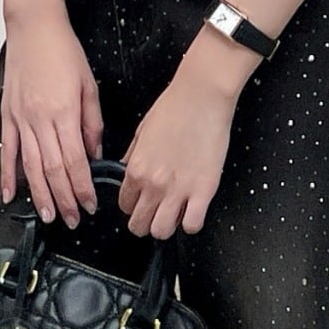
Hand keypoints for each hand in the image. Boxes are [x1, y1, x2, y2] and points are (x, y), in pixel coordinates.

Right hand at [0, 8, 103, 229]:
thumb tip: (94, 154)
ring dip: (39, 195)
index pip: (75, 162)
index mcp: (64, 113)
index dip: (82, 187)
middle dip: (64, 199)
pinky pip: (7, 151)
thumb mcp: (89, 86)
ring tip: (47, 215)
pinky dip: (7, 175)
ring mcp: (20, 119)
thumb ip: (91, 123)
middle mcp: (40, 120)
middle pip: (52, 170)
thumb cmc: (62, 51)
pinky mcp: (8, 115)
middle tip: (72, 218)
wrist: (34, 28)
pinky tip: (10, 193)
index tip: (89, 204)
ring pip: (29, 167)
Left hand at [117, 50, 240, 239]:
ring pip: (163, 231)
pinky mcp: (204, 190)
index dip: (132, 206)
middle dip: (144, 222)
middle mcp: (154, 184)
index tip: (140, 203)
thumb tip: (127, 171)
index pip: (124, 205)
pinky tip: (192, 210)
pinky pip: (193, 225)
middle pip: (140, 225)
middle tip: (154, 213)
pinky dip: (191, 223)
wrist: (202, 96)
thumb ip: (132, 156)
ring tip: (173, 214)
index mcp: (136, 168)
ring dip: (166, 226)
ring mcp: (179, 190)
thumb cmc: (174, 107)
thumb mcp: (141, 131)